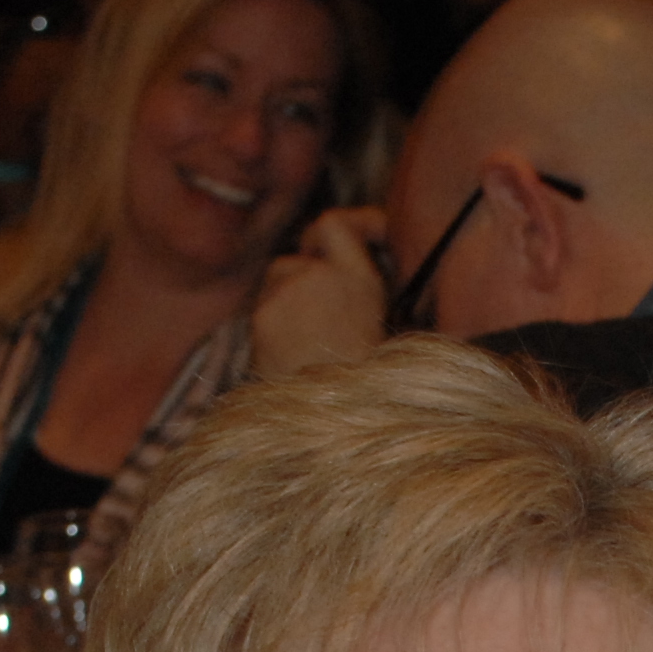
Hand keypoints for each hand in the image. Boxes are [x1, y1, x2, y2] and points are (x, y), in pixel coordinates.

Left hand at [253, 206, 391, 375]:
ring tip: (315, 348)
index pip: (335, 225)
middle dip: (309, 278)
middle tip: (330, 310)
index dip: (350, 223)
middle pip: (299, 259)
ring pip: (278, 287)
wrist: (336, 427)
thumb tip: (357, 286)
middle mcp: (316, 277)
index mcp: (358, 281)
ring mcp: (282, 296)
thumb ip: (370, 299)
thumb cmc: (373, 391)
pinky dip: (278, 332)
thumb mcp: (392, 337)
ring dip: (292, 304)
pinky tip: (296, 363)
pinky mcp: (259, 319)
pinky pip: (265, 314)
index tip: (369, 235)